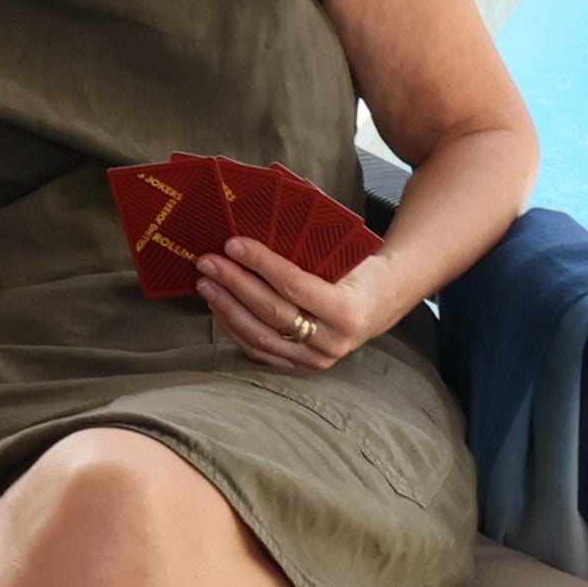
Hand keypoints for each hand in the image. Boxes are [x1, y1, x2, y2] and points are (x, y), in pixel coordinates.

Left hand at [195, 236, 396, 375]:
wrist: (381, 304)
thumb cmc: (359, 270)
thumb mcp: (344, 256)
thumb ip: (308, 245)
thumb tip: (257, 219)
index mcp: (347, 311)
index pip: (294, 286)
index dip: (260, 263)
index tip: (232, 243)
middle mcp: (332, 342)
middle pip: (271, 312)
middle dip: (234, 284)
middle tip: (208, 261)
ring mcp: (315, 360)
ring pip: (259, 336)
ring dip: (227, 307)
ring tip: (206, 283)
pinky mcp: (299, 367)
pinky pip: (258, 351)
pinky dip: (234, 327)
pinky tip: (218, 306)